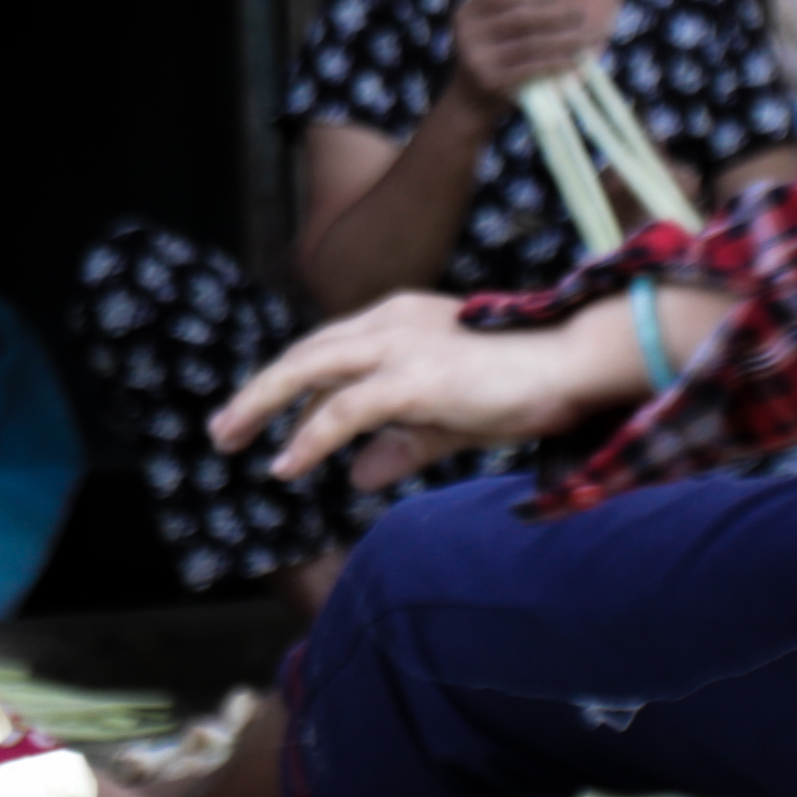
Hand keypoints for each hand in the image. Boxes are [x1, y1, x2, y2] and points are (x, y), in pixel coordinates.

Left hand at [207, 290, 631, 482]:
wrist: (574, 364)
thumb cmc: (522, 383)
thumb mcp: (448, 418)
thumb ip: (401, 443)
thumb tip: (357, 476)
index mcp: (398, 319)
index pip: (326, 350)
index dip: (287, 383)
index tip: (255, 415)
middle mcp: (390, 322)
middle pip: (304, 354)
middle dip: (258, 391)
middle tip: (222, 429)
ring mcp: (400, 346)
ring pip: (308, 371)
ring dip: (262, 405)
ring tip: (231, 439)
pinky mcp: (414, 378)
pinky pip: (344, 411)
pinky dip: (309, 438)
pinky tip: (286, 464)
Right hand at [447, 0, 598, 110]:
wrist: (470, 101)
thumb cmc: (492, 56)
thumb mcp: (492, 27)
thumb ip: (514, 8)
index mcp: (467, 11)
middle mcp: (468, 32)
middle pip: (521, 17)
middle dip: (556, 14)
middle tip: (581, 15)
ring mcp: (477, 58)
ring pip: (530, 43)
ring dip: (563, 40)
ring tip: (586, 38)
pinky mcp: (491, 81)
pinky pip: (531, 68)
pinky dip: (556, 63)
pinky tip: (574, 61)